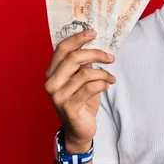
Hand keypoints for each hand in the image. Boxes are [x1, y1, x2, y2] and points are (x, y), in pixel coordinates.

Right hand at [44, 29, 115, 152]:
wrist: (79, 130)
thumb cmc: (82, 101)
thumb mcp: (81, 79)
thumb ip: (82, 64)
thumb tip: (95, 44)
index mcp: (52, 72)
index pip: (62, 49)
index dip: (78, 39)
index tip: (93, 33)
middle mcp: (51, 83)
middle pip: (74, 58)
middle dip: (96, 54)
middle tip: (110, 57)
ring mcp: (58, 96)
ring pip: (85, 73)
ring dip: (104, 73)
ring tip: (111, 77)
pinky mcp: (69, 107)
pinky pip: (91, 88)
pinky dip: (103, 84)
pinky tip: (107, 85)